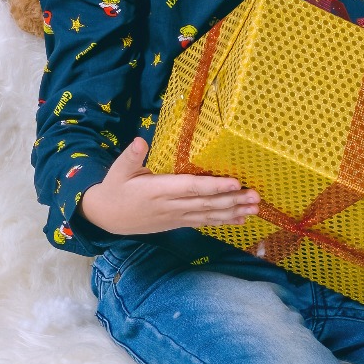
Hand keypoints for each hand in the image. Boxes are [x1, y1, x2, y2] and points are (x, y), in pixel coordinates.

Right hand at [81, 136, 260, 235]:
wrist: (107, 217)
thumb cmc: (115, 188)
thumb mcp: (118, 170)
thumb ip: (131, 156)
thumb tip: (140, 140)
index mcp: (158, 190)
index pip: (190, 188)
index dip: (213, 187)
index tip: (235, 183)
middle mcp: (171, 206)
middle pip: (206, 204)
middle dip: (233, 200)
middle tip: (256, 197)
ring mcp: (176, 217)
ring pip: (208, 215)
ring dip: (233, 212)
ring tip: (256, 209)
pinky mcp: (178, 223)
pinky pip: (204, 223)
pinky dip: (223, 222)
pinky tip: (241, 220)